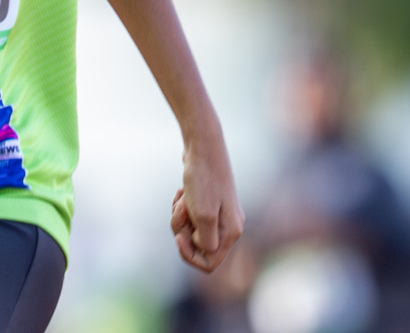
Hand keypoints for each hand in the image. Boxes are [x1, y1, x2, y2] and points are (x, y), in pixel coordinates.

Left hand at [170, 136, 243, 272]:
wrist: (203, 147)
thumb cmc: (203, 180)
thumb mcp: (203, 216)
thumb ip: (206, 241)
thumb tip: (204, 251)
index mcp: (231, 233)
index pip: (209, 262)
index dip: (189, 254)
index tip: (179, 236)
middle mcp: (228, 226)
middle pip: (198, 246)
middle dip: (183, 230)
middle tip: (180, 210)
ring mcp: (219, 214)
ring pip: (192, 230)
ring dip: (180, 217)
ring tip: (182, 198)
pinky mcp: (209, 202)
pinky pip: (190, 217)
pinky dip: (182, 207)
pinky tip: (182, 193)